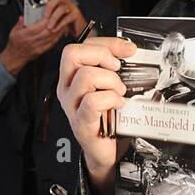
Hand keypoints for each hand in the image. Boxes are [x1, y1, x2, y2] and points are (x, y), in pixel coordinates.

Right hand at [0, 15, 62, 74]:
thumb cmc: (14, 45)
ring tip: (62, 23)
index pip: (39, 26)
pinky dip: (57, 37)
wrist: (15, 58)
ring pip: (51, 37)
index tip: (50, 13)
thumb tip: (23, 16)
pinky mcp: (41, 50)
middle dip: (55, 23)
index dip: (46, 19)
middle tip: (59, 16)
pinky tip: (60, 33)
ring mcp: (38, 46)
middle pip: (48, 31)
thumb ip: (19, 23)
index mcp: (25, 34)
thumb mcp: (13, 32)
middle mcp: (32, 40)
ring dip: (58, 30)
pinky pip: (52, 43)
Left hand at [40, 0, 85, 37]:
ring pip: (61, 9)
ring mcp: (71, 7)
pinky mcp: (76, 14)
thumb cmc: (63, 22)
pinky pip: (66, 18)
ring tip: (48, 27)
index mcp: (58, 0)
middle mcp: (65, 1)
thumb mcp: (53, 17)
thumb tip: (30, 17)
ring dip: (53, 18)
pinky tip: (54, 30)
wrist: (78, 29)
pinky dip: (59, 25)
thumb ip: (44, 14)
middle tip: (44, 16)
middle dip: (49, 6)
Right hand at [57, 36, 136, 194]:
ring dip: (110, 81)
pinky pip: (93, 101)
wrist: (105, 151)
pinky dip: (111, 99)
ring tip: (118, 92)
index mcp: (72, 77)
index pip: (81, 46)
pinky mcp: (81, 122)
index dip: (106, 43)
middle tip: (116, 69)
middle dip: (101, 55)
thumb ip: (112, 68)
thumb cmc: (108, 117)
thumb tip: (127, 49)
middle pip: (72, 53)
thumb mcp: (108, 86)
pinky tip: (118, 105)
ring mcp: (72, 105)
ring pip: (86, 76)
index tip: (127, 50)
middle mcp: (67, 88)